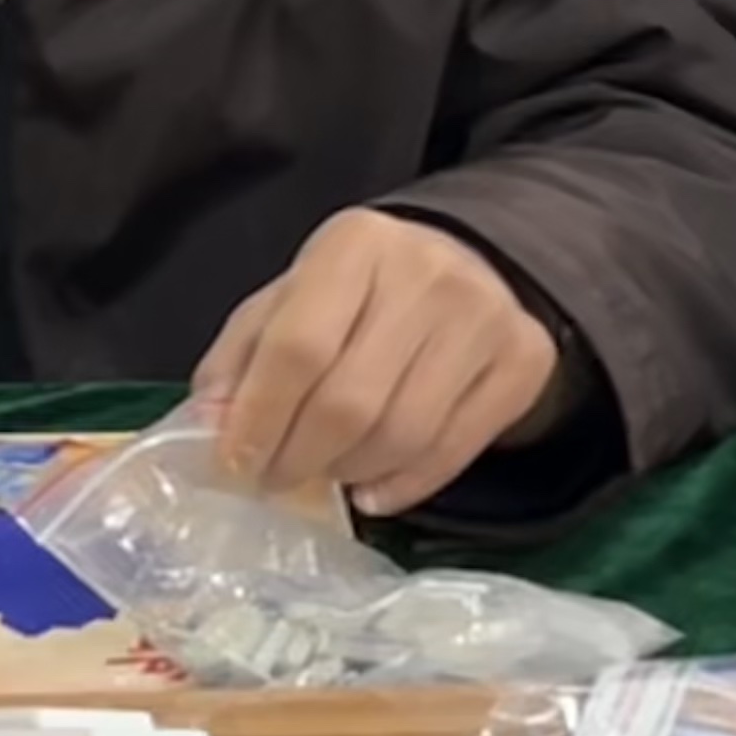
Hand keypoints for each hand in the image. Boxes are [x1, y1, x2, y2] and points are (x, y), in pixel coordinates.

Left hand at [197, 211, 573, 518]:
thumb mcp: (290, 299)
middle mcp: (427, 274)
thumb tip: (211, 423)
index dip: (259, 417)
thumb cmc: (358, 291)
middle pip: (350, 401)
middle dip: (299, 457)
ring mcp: (485, 317)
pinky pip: (453, 452)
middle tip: (274, 479)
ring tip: (325, 474)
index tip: (234, 462)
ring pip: (402, 434)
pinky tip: (371, 490)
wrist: (469, 264)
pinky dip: (402, 487)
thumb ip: (243, 355)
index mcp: (355, 245)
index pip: (298, 346)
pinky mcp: (523, 361)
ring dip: (349, 473)